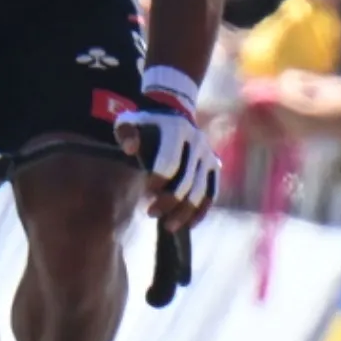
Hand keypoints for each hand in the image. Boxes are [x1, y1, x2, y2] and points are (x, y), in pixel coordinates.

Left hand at [118, 63, 219, 227]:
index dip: (158, 180)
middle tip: (151, 213)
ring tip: (167, 226)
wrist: (172, 114)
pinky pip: (212, 193)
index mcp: (176, 129)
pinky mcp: (215, 165)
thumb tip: (130, 149)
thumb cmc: (144, 124)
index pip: (170, 161)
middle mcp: (197, 141)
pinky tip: (188, 224)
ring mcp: (208, 154)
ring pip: (201, 191)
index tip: (145, 194)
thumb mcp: (129, 121)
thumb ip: (126, 132)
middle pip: (186, 180)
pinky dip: (202, 211)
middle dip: (169, 201)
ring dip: (185, 212)